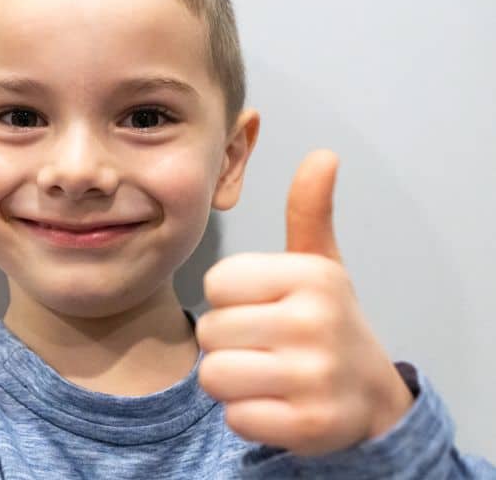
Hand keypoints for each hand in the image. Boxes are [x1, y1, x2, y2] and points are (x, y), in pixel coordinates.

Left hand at [196, 150, 413, 455]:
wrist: (369, 394)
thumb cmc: (326, 321)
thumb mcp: (320, 264)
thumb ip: (309, 212)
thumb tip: (323, 155)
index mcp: (312, 276)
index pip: (216, 283)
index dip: (230, 298)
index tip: (262, 306)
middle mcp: (316, 323)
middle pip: (211, 331)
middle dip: (228, 342)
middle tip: (264, 345)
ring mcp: (315, 377)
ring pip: (215, 376)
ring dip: (231, 380)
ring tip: (265, 373)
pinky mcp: (309, 426)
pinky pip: (234, 417)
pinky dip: (246, 415)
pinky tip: (275, 404)